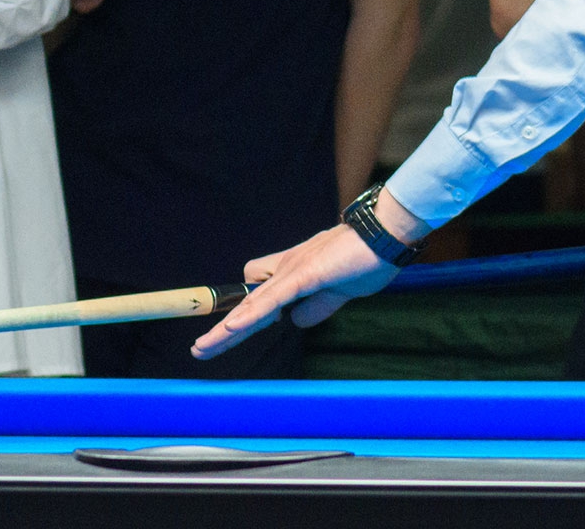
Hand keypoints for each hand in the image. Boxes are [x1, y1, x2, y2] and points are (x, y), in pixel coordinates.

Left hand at [192, 223, 397, 360]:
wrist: (385, 234)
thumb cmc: (366, 260)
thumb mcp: (338, 294)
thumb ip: (317, 307)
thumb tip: (295, 321)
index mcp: (294, 274)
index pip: (259, 300)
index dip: (240, 319)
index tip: (220, 338)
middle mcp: (286, 269)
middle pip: (247, 303)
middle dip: (223, 330)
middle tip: (199, 350)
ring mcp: (293, 270)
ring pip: (253, 303)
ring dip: (227, 328)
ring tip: (204, 347)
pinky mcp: (304, 273)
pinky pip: (272, 298)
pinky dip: (252, 313)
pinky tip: (233, 327)